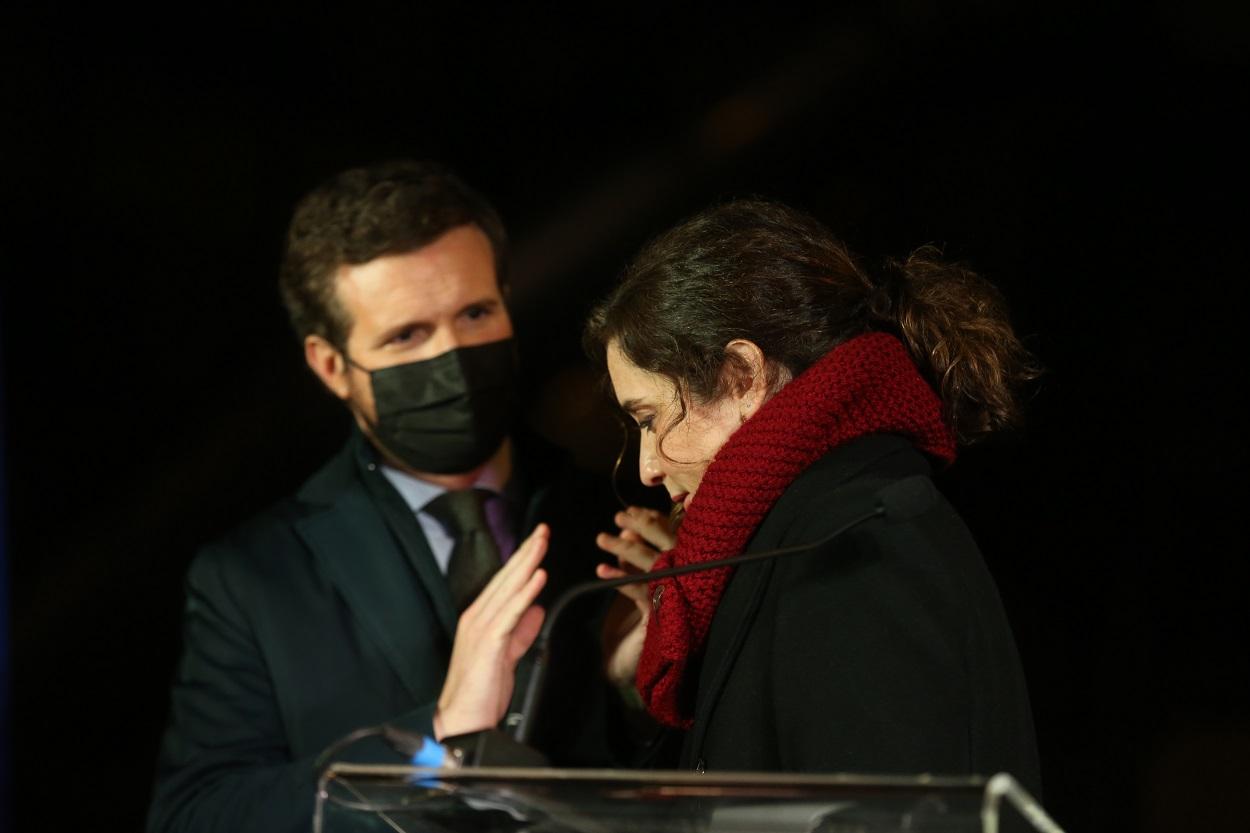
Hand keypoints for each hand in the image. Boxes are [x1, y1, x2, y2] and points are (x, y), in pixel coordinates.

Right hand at [433, 524, 548, 739]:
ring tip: (541, 544)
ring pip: (507, 589)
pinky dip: (524, 593)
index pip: (504, 582)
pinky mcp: (488, 643)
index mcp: (480, 619)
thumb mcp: (508, 654)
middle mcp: (477, 618)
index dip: (522, 560)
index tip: (538, 541)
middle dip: (525, 553)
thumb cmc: (481, 690)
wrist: (462, 719)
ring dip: (526, 564)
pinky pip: (510, 613)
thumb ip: (522, 630)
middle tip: (543, 530)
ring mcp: (480, 628)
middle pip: (505, 578)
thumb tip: (537, 610)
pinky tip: (537, 577)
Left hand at [594, 507, 674, 687]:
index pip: (671, 535)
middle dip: (644, 527)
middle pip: (669, 544)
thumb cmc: (628, 620)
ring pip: (655, 566)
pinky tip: (602, 571)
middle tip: (620, 517)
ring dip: (628, 550)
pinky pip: (642, 593)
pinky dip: (622, 579)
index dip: (653, 520)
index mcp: (679, 569)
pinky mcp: (660, 619)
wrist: (623, 665)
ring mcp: (675, 600)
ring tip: (602, 539)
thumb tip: (628, 531)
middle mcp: (683, 582)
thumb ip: (633, 557)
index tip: (632, 511)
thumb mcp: (630, 580)